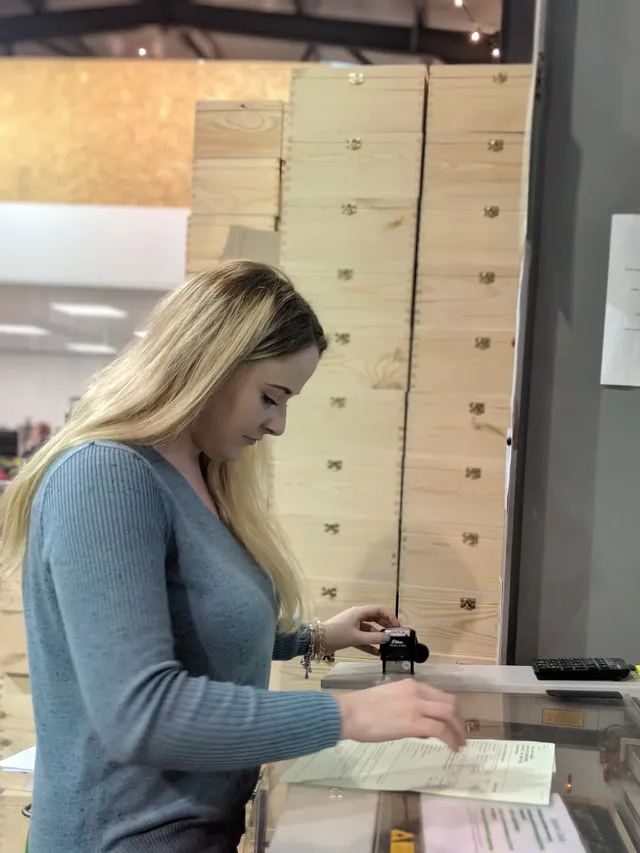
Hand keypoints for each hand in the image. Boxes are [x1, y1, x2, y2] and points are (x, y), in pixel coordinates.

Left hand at [323, 606, 399, 656]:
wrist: (317, 641)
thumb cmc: (337, 634)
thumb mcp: (356, 637)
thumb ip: (373, 638)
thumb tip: (388, 638)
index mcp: (358, 612)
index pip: (378, 610)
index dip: (389, 616)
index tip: (397, 626)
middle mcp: (357, 617)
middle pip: (375, 619)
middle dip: (385, 627)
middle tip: (395, 636)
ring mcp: (352, 626)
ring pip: (369, 630)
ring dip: (377, 637)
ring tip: (388, 646)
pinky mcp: (349, 635)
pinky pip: (362, 639)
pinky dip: (369, 645)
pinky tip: (377, 653)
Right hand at [336, 680, 465, 751]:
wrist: (349, 712)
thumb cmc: (362, 708)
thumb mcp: (388, 699)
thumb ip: (406, 707)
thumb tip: (421, 726)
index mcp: (410, 685)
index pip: (439, 695)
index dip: (449, 710)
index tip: (451, 722)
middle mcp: (417, 692)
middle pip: (449, 703)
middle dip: (458, 720)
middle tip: (459, 734)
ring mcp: (416, 706)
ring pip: (449, 714)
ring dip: (457, 730)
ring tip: (459, 743)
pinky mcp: (414, 723)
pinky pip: (441, 730)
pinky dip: (451, 739)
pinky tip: (452, 748)